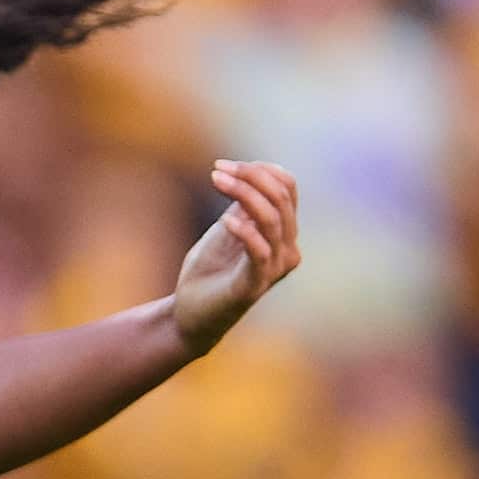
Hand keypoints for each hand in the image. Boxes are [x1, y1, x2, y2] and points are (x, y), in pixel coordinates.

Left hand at [171, 159, 300, 350]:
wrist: (190, 313)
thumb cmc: (210, 270)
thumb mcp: (227, 228)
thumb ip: (243, 204)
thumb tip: (252, 173)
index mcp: (284, 233)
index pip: (288, 188)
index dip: (260, 170)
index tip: (223, 165)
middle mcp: (287, 249)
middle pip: (281, 198)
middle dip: (249, 176)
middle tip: (217, 170)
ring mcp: (274, 269)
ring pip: (272, 219)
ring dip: (243, 194)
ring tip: (215, 181)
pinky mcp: (255, 286)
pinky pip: (260, 251)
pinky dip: (244, 230)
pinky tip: (224, 221)